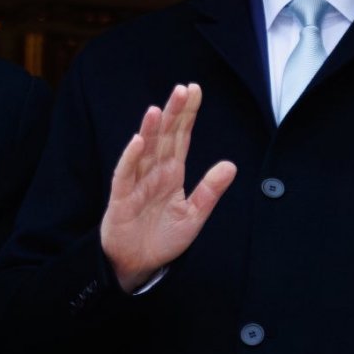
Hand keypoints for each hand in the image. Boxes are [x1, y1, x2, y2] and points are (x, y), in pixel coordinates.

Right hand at [100, 83, 236, 293]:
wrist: (138, 264)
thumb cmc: (163, 238)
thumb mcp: (194, 216)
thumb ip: (209, 191)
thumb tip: (231, 165)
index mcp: (172, 173)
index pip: (180, 137)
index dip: (187, 114)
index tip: (194, 90)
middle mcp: (154, 172)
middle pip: (164, 137)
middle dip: (173, 113)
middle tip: (182, 89)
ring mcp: (137, 183)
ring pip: (144, 151)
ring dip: (150, 130)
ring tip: (158, 109)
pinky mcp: (121, 198)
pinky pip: (125, 174)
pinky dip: (131, 157)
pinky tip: (138, 141)